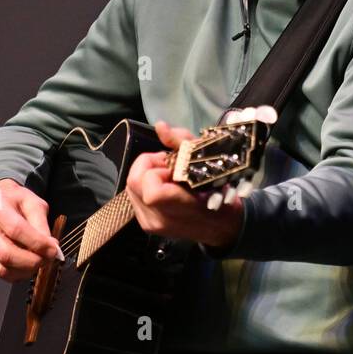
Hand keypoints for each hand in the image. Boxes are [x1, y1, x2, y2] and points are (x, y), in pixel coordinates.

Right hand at [0, 178, 65, 282]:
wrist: (0, 203)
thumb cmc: (18, 203)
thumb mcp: (34, 204)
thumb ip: (42, 224)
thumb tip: (50, 247)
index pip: (16, 230)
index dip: (37, 243)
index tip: (54, 250)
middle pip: (6, 254)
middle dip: (32, 261)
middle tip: (48, 259)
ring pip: (2, 269)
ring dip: (26, 271)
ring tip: (40, 262)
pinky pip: (0, 273)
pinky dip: (18, 274)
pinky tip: (28, 265)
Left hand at [125, 120, 244, 249]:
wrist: (222, 226)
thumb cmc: (219, 192)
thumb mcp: (207, 160)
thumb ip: (181, 141)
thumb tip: (160, 126)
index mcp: (179, 206)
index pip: (151, 188)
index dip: (157, 169)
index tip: (173, 165)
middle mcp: (160, 219)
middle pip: (134, 182)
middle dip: (148, 166)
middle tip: (168, 165)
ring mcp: (151, 225)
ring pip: (131, 189)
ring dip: (146, 176)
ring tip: (167, 176)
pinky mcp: (147, 225)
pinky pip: (134, 198)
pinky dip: (145, 186)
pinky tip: (163, 186)